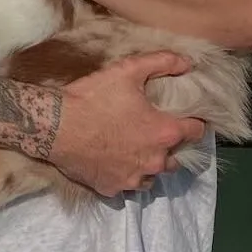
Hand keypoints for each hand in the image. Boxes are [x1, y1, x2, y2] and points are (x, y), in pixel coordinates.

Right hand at [49, 53, 205, 196]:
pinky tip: (114, 161)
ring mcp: (134, 178)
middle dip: (170, 146)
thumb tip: (187, 62)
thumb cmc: (93, 97)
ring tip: (135, 149)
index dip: (194, 122)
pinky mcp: (113, 188)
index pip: (197, 132)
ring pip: (153, 175)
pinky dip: (125, 174)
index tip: (184, 116)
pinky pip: (128, 184)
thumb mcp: (128, 70)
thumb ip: (162, 63)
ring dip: (149, 163)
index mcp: (164, 132)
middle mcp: (155, 161)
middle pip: (178, 158)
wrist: (54, 126)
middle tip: (153, 131)